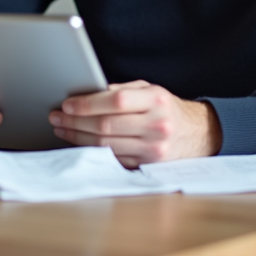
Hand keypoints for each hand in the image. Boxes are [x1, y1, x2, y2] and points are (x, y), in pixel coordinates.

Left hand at [49, 80, 221, 167]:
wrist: (198, 133)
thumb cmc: (167, 108)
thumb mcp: (150, 90)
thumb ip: (123, 90)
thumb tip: (87, 92)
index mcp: (156, 100)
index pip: (116, 101)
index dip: (87, 103)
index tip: (67, 104)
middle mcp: (157, 125)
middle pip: (107, 125)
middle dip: (76, 121)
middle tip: (56, 116)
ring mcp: (154, 148)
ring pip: (106, 145)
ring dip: (78, 137)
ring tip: (62, 128)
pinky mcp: (148, 165)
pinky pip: (113, 157)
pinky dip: (92, 151)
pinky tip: (79, 142)